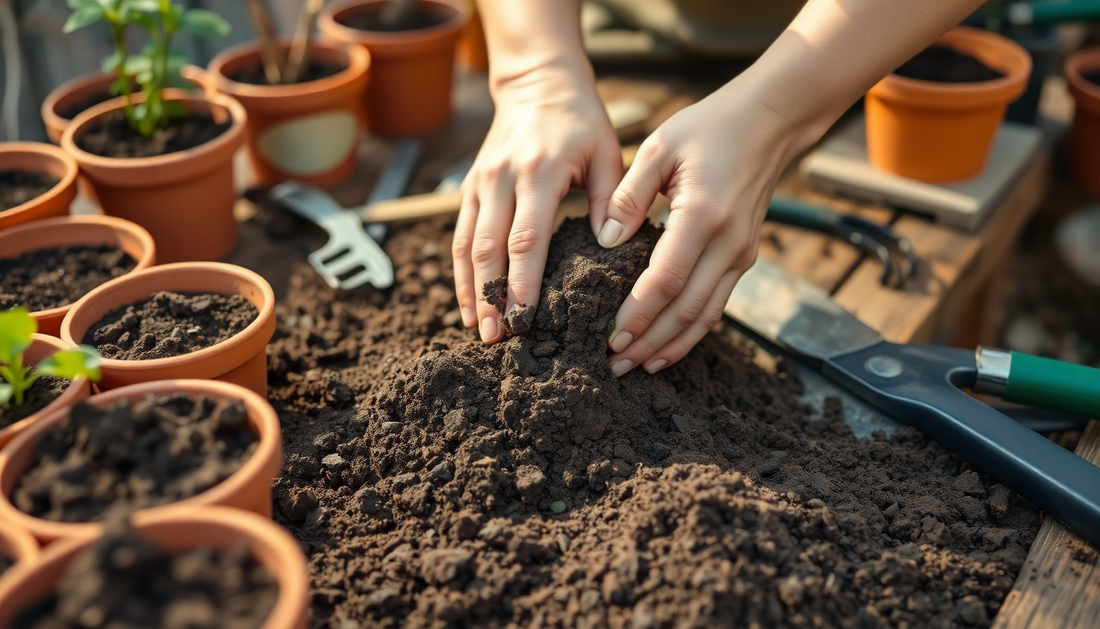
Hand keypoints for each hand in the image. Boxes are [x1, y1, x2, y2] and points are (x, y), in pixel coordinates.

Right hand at [453, 67, 621, 342]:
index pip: (526, 237)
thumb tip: (611, 247)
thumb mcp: (607, 153)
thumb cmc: (581, 123)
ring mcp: (480, 184)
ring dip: (472, 292)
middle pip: (489, 248)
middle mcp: (502, 179)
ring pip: (467, 246)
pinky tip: (467, 305)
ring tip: (480, 331)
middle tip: (498, 339)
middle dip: (493, 297)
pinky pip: (459, 237)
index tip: (525, 319)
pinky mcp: (469, 189)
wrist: (538, 84)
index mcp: (539, 171)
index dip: (522, 282)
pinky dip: (460, 274)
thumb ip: (610, 200)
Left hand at [597, 76, 815, 376]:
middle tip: (613, 364)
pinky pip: (717, 305)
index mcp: (702, 214)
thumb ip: (629, 194)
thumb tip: (606, 241)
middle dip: (649, 342)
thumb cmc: (708, 128)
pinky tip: (668, 348)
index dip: (638, 313)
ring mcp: (740, 254)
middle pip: (686, 309)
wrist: (770, 121)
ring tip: (637, 366)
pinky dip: (692, 332)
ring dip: (670, 346)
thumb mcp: (660, 147)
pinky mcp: (743, 257)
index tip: (610, 335)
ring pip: (704, 316)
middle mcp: (727, 242)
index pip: (667, 279)